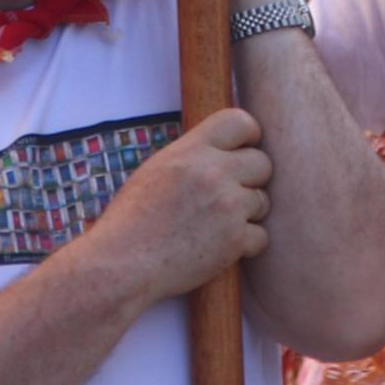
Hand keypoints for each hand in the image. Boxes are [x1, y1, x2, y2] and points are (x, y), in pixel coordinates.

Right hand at [88, 106, 270, 303]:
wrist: (122, 263)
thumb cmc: (131, 220)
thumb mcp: (156, 170)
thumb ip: (192, 157)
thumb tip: (223, 150)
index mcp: (191, 150)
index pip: (240, 121)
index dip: (249, 136)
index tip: (244, 151)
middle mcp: (213, 172)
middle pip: (263, 163)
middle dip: (251, 180)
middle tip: (230, 196)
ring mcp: (227, 206)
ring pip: (263, 201)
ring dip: (248, 214)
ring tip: (218, 225)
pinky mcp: (235, 240)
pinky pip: (261, 236)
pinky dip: (246, 245)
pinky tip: (221, 248)